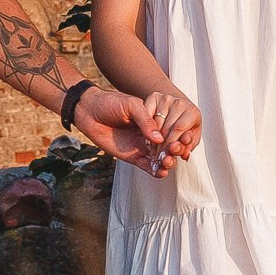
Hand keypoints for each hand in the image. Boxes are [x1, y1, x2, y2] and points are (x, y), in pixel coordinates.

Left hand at [75, 84, 199, 176]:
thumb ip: (145, 120)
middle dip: (174, 152)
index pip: (170, 131)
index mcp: (153, 121)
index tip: (185, 140)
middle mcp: (149, 135)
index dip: (179, 137)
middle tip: (176, 152)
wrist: (89, 110)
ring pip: (159, 159)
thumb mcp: (131, 105)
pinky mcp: (132, 157)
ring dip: (166, 163)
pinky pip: (147, 166)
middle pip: (168, 147)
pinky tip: (161, 172)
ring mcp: (142, 146)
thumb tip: (159, 139)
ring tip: (168, 163)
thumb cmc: (110, 103)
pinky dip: (155, 171)